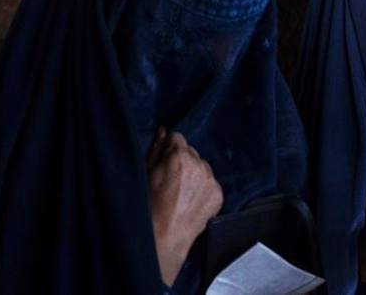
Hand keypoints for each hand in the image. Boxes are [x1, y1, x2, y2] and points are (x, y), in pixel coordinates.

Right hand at [146, 127, 223, 286]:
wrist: (165, 234)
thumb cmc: (150, 203)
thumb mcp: (147, 171)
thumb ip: (157, 148)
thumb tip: (163, 131)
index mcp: (179, 155)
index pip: (177, 137)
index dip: (169, 148)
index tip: (164, 160)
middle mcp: (199, 164)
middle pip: (191, 151)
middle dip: (182, 160)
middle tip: (172, 177)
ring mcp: (211, 180)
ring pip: (202, 167)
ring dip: (194, 173)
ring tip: (182, 191)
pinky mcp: (218, 195)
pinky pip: (210, 183)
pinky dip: (203, 189)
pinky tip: (191, 200)